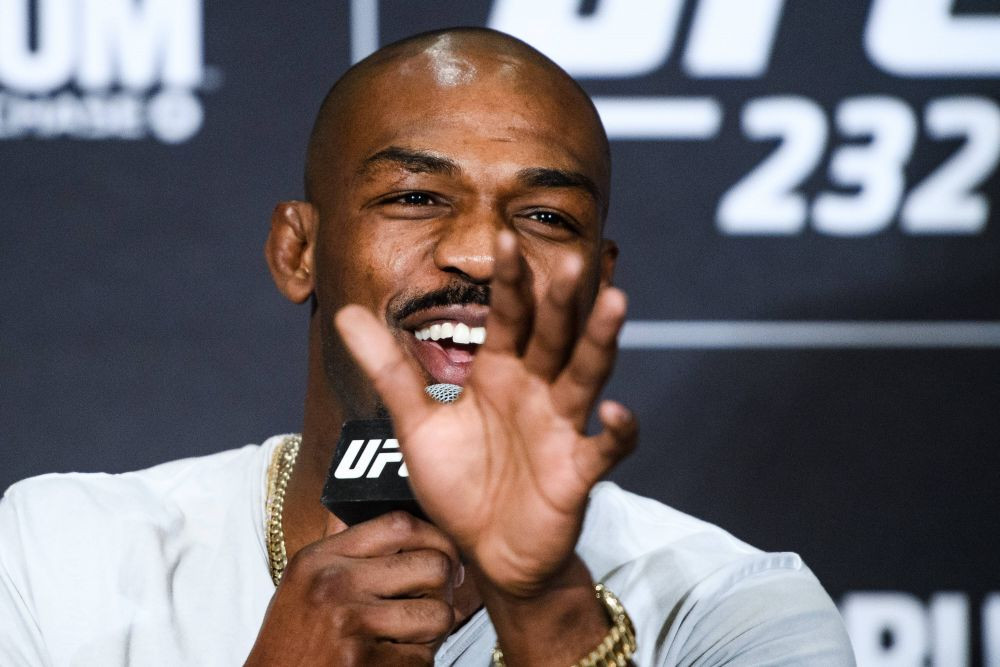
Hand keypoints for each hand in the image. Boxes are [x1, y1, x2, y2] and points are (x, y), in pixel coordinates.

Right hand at [245, 512, 461, 665]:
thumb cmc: (292, 641)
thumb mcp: (307, 581)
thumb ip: (351, 551)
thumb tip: (413, 527)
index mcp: (321, 557)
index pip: (400, 524)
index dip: (437, 537)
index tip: (446, 556)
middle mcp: (334, 582)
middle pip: (433, 565)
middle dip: (444, 590)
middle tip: (431, 604)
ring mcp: (348, 622)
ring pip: (438, 614)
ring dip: (434, 632)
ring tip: (410, 637)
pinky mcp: (360, 661)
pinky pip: (422, 658)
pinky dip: (416, 664)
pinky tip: (392, 662)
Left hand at [335, 230, 636, 597]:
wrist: (483, 552)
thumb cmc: (457, 484)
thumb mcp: (415, 423)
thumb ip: (388, 368)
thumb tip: (343, 312)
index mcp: (500, 372)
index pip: (509, 316)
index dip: (508, 281)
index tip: (503, 237)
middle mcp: (536, 389)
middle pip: (553, 335)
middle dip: (561, 300)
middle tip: (571, 261)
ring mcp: (561, 427)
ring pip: (587, 375)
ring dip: (600, 341)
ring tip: (614, 303)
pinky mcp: (578, 471)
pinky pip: (606, 447)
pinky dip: (617, 430)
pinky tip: (616, 411)